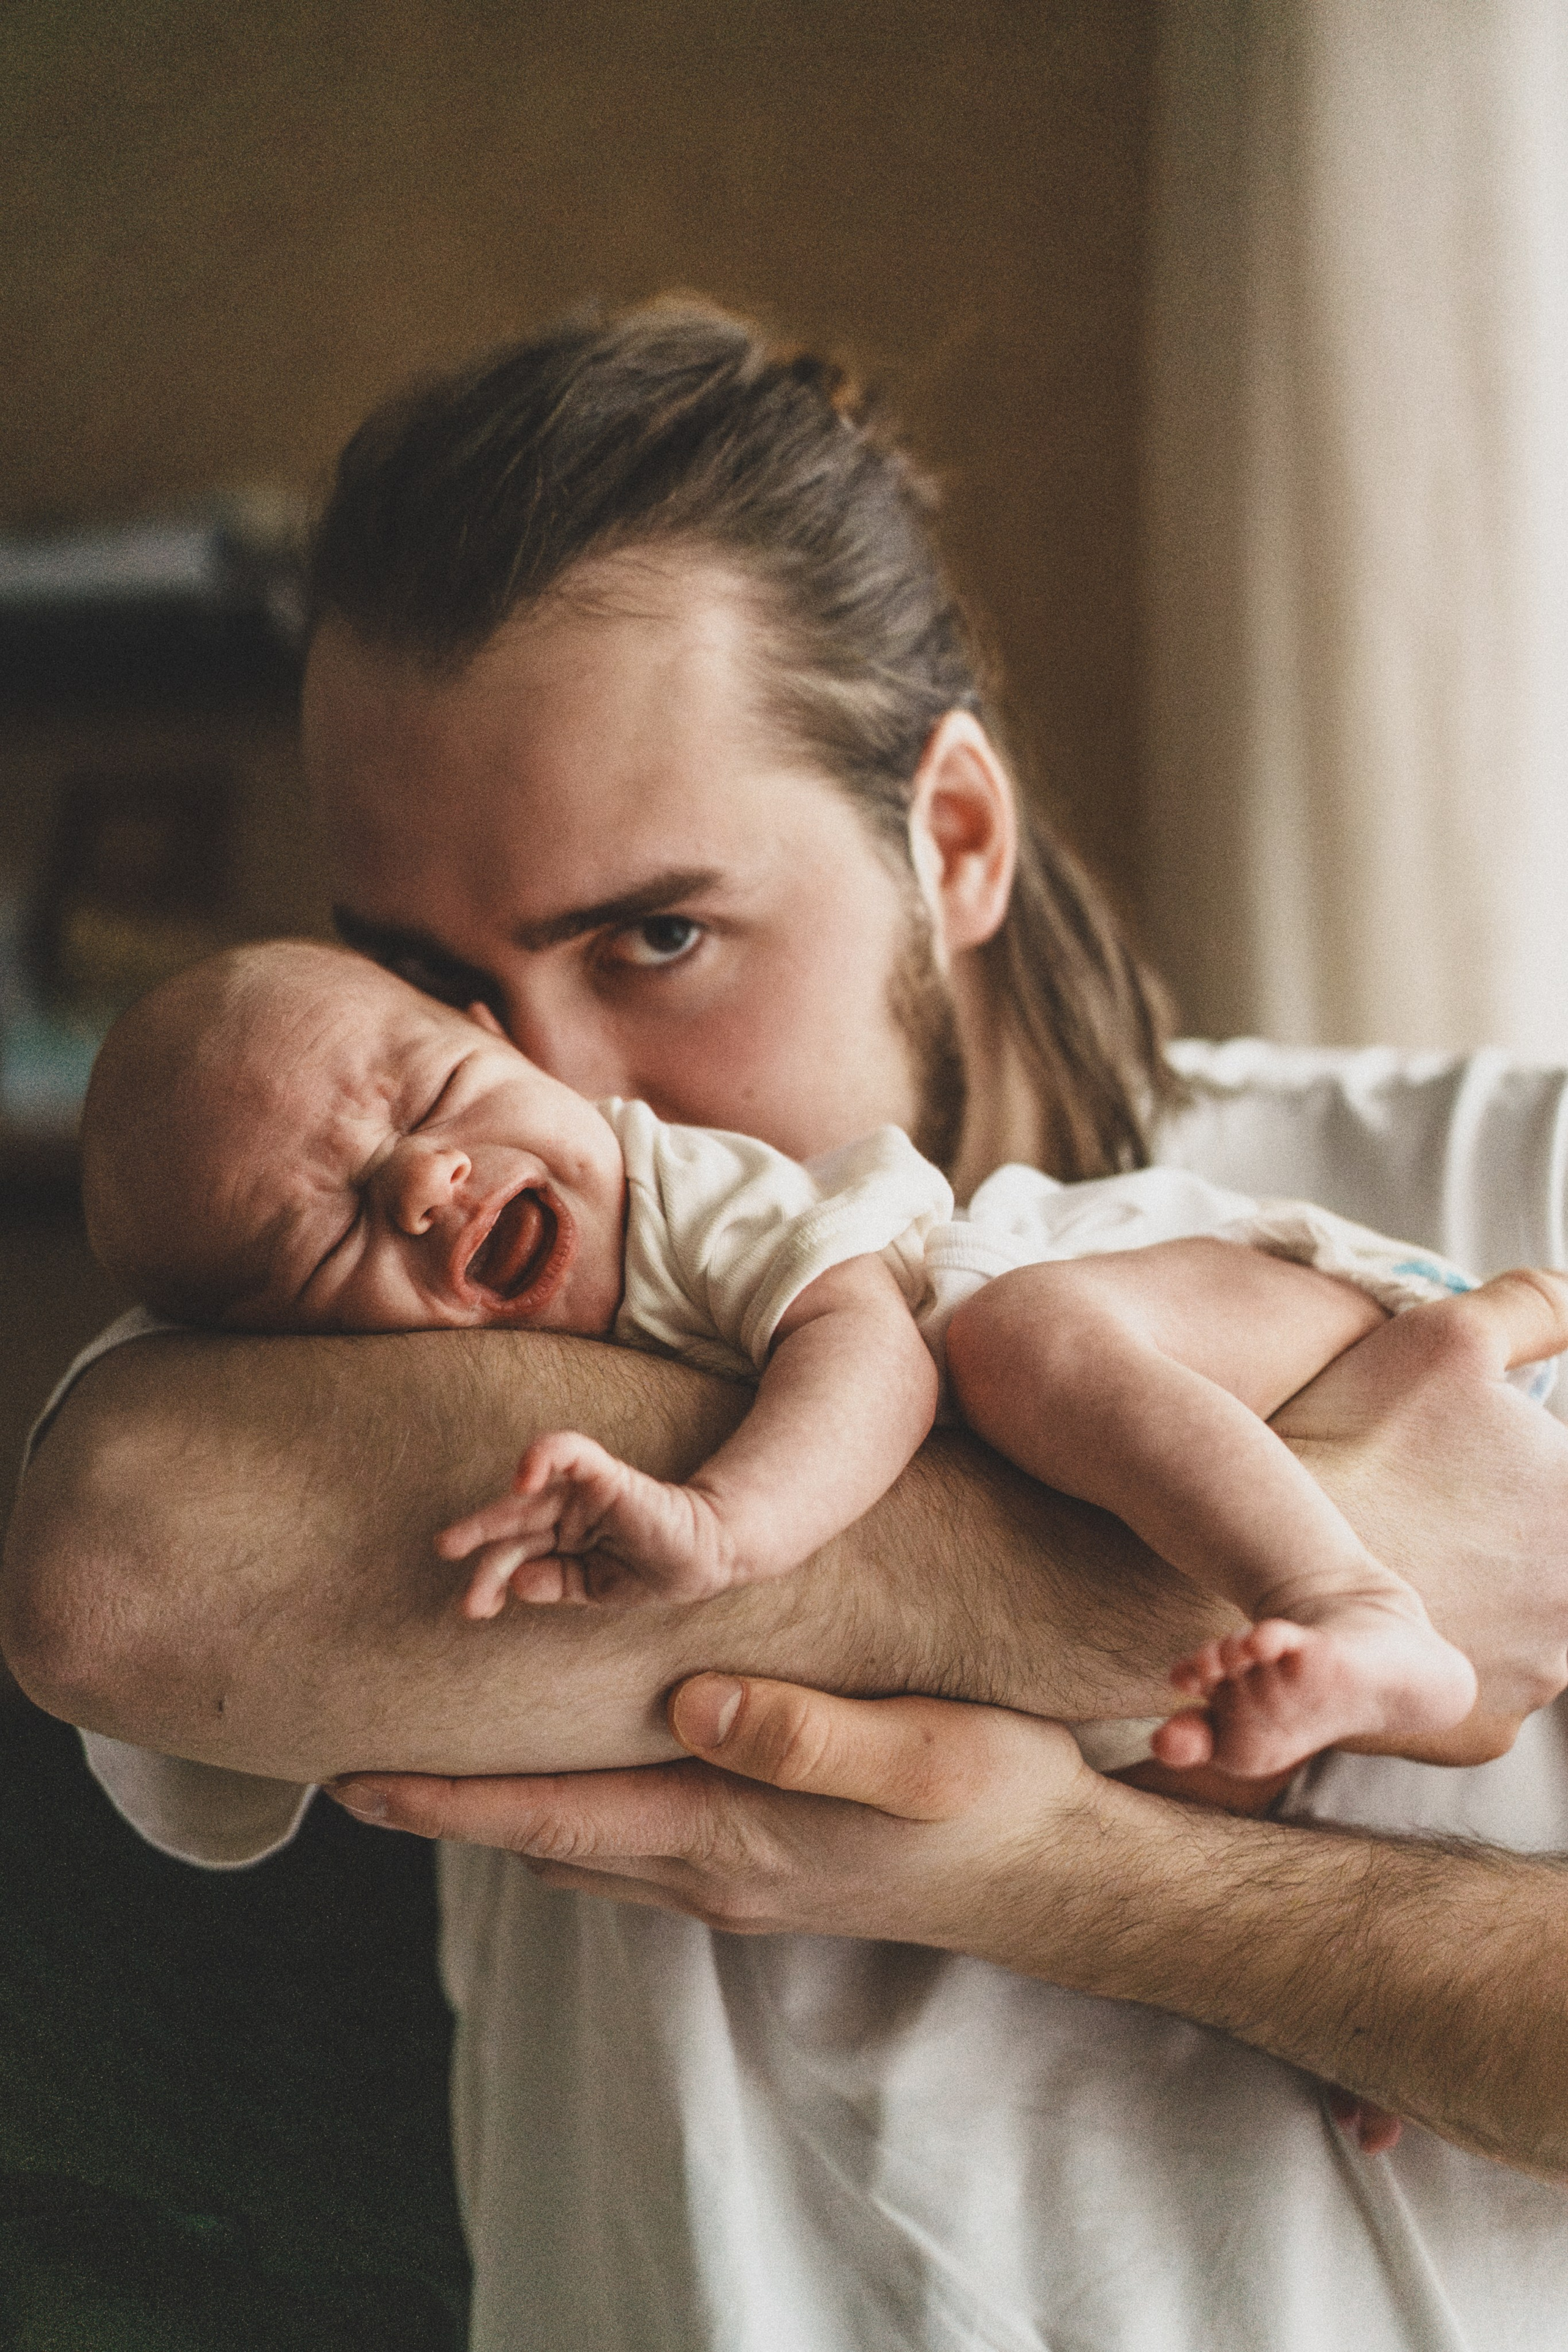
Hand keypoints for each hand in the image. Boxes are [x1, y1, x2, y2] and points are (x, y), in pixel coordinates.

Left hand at [327, 1674, 1100, 1947]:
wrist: (1062, 1879)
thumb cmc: (997, 1798)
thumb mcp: (922, 1751)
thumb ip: (808, 1733)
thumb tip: (693, 1708)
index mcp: (736, 1834)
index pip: (557, 1821)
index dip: (451, 1803)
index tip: (354, 1783)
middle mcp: (715, 1872)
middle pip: (548, 1842)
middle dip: (455, 1808)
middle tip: (357, 1763)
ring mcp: (736, 1882)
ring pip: (587, 1848)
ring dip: (512, 1812)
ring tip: (443, 1755)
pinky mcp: (764, 1871)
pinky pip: (636, 1845)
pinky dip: (579, 1812)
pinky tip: (576, 1764)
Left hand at [436, 1430, 738, 1609]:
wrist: (706, 1560)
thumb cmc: (650, 1571)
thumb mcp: (594, 1588)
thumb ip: (556, 1582)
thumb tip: (517, 1583)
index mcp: (561, 1538)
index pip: (515, 1551)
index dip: (490, 1574)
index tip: (474, 1607)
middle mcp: (566, 1510)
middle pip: (512, 1523)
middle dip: (478, 1539)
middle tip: (445, 1550)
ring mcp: (582, 1489)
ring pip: (527, 1496)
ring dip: (492, 1518)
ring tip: (457, 1543)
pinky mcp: (604, 1472)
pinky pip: (568, 1452)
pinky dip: (543, 1456)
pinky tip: (523, 1477)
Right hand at [1270, 1268, 1567, 1759]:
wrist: (1259, 1557)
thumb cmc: (1346, 1440)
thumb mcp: (1447, 1341)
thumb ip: (1536, 1307)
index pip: (1557, 1504)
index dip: (1525, 1481)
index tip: (1465, 1467)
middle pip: (1553, 1565)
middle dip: (1510, 1536)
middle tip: (1432, 1500)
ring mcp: (1534, 1683)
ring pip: (1524, 1629)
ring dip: (1485, 1597)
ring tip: (1409, 1549)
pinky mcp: (1479, 1735)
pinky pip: (1478, 1687)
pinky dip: (1447, 1653)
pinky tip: (1396, 1605)